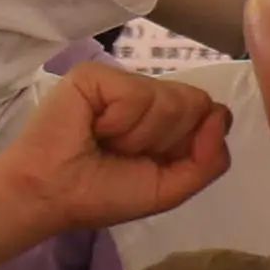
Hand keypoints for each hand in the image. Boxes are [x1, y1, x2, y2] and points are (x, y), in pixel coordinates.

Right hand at [0, 59, 235, 238]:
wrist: (50, 194)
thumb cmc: (102, 194)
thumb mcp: (171, 188)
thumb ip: (211, 160)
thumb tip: (220, 115)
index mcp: (166, 119)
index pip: (210, 113)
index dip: (190, 142)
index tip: (154, 162)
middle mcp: (147, 95)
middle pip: (195, 102)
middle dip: (164, 140)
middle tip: (124, 153)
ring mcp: (121, 82)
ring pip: (170, 99)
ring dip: (138, 136)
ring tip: (105, 143)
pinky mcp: (95, 75)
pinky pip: (136, 94)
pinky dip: (119, 123)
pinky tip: (94, 129)